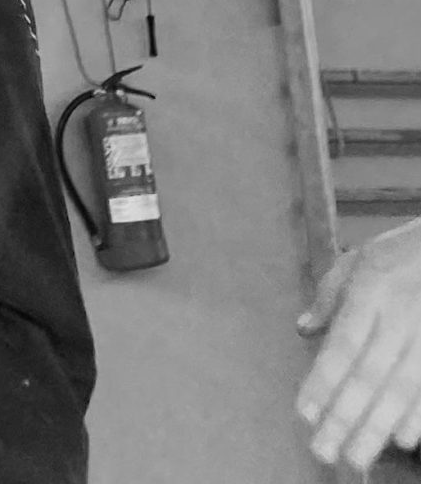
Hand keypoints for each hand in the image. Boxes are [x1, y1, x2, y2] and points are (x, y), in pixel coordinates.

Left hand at [300, 224, 420, 469]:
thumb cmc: (401, 254)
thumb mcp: (360, 259)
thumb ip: (329, 295)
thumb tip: (303, 329)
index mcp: (371, 291)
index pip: (343, 344)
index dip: (324, 381)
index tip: (305, 414)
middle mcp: (399, 318)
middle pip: (369, 375)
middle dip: (345, 416)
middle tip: (323, 452)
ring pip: (400, 390)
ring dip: (377, 428)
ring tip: (355, 458)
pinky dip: (418, 415)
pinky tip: (401, 439)